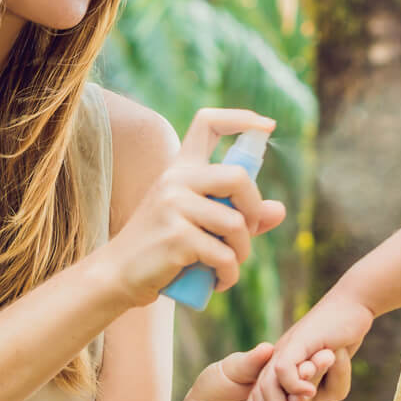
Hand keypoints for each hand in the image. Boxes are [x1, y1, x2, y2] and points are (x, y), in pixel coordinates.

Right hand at [98, 109, 284, 307]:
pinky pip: (223, 255)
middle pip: (238, 177)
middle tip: (247, 233)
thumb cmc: (163, 246)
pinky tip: (219, 282)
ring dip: (242, 252)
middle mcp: (176, 180)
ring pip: (235, 223)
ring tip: (228, 265)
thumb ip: (239, 215)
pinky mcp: (176, 237)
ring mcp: (173, 206)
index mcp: (181, 168)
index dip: (242, 118)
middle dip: (254, 210)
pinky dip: (229, 274)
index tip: (267, 126)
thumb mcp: (200, 224)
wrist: (120, 274)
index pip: (208, 123)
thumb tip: (280, 211)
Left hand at [241, 294, 373, 400]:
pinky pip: (285, 368)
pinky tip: (309, 395)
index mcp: (279, 366)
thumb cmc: (341, 338)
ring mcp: (285, 349)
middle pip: (258, 395)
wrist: (351, 307)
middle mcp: (276, 358)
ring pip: (268, 385)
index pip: (259, 397)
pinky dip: (294, 385)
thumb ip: (315, 388)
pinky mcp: (298, 342)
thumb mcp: (325, 371)